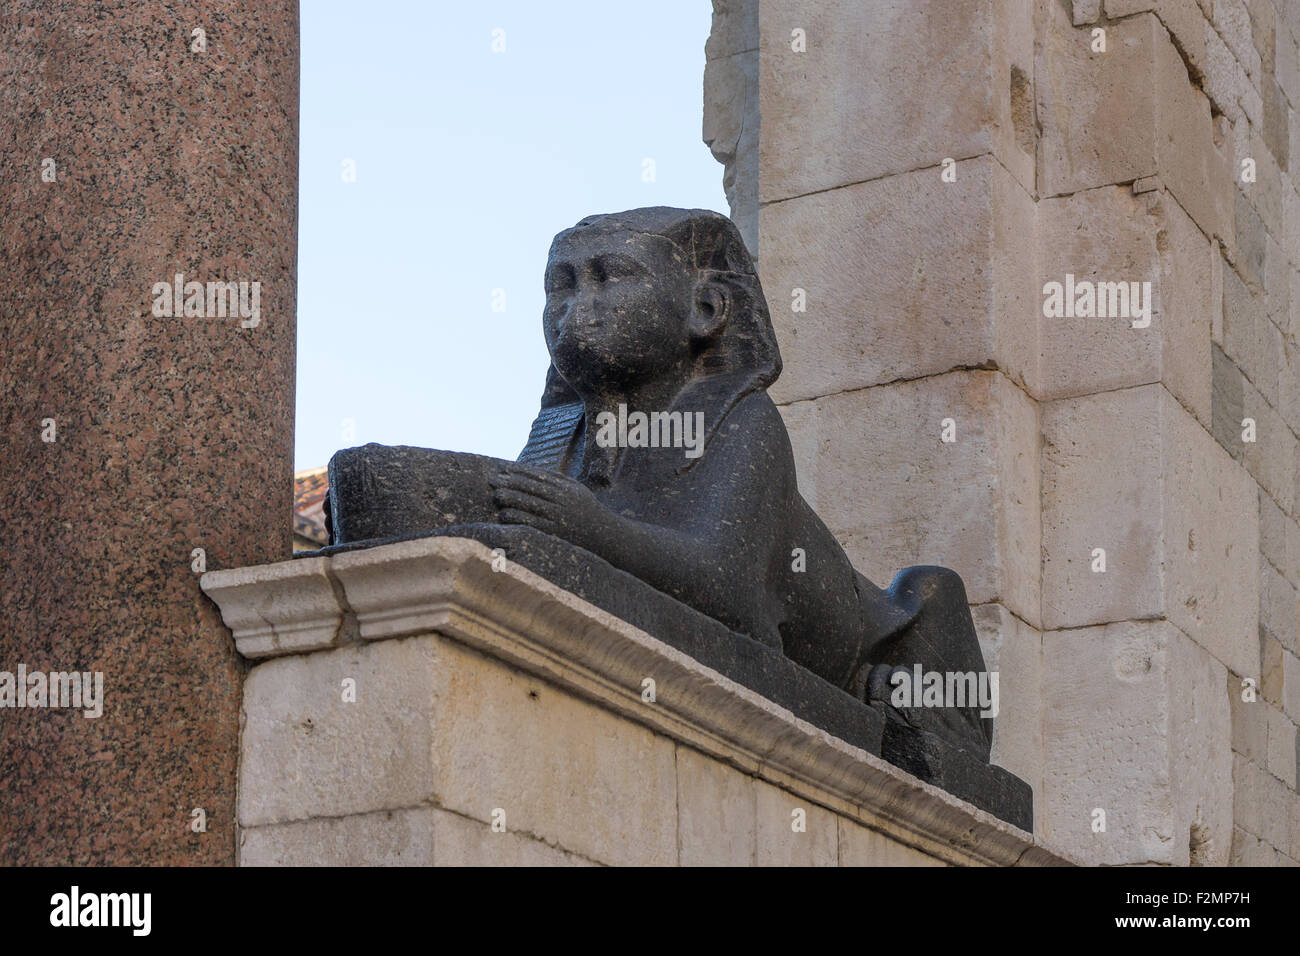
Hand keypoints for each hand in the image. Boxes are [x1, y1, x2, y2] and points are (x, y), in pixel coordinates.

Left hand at [490, 464, 610, 552]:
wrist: (605, 535)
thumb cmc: (586, 510)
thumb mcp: (577, 490)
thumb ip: (558, 479)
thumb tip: (533, 470)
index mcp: (567, 488)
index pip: (539, 476)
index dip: (520, 472)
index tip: (504, 469)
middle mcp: (563, 501)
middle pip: (531, 488)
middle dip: (510, 483)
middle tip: (493, 480)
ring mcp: (559, 517)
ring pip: (530, 504)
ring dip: (511, 499)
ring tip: (496, 495)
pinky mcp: (554, 533)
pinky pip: (531, 523)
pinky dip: (517, 517)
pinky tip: (504, 514)